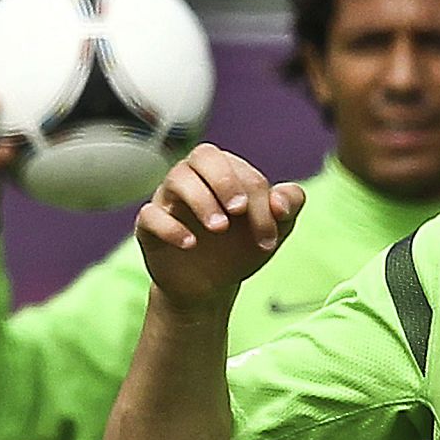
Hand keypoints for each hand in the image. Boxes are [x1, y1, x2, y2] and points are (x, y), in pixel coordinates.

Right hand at [134, 143, 304, 310]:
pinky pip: (150, 214)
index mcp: (227, 173)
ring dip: (201, 201)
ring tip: (219, 228)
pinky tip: (190, 244)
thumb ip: (290, 205)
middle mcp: (196, 178)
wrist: (212, 284)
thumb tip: (279, 202)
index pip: (242, 171)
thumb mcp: (275, 227)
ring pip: (177, 178)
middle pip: (204, 155)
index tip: (268, 236)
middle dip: (225, 181)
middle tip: (239, 211)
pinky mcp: (149, 226)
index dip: (259, 201)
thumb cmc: (241, 246)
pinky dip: (170, 227)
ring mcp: (169, 200)